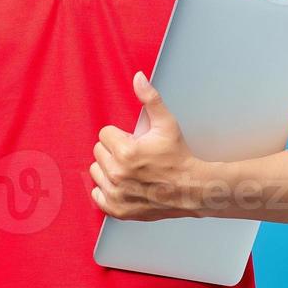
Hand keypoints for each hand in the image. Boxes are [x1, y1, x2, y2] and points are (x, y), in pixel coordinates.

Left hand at [89, 71, 204, 220]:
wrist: (191, 189)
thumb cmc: (179, 157)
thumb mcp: (167, 123)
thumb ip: (150, 99)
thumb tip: (138, 77)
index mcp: (126, 151)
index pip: (104, 134)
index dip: (120, 135)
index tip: (134, 141)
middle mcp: (118, 174)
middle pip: (99, 152)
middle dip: (114, 150)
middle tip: (134, 155)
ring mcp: (116, 193)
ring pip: (96, 171)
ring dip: (108, 168)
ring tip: (129, 169)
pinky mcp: (117, 209)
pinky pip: (97, 195)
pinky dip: (107, 190)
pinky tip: (123, 184)